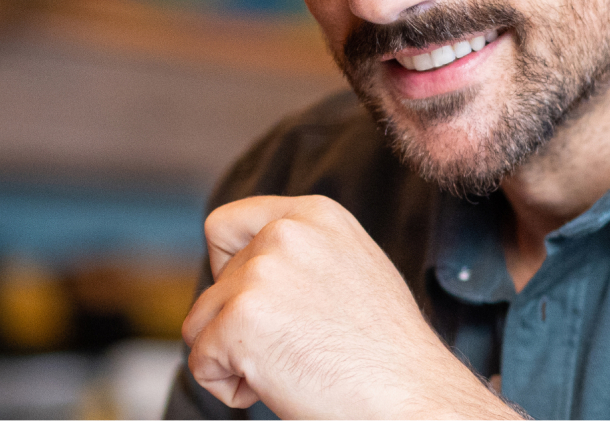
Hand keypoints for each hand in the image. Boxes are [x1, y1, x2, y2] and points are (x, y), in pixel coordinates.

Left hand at [181, 195, 517, 418]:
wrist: (409, 394)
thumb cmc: (387, 349)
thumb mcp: (351, 267)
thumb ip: (302, 254)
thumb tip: (254, 265)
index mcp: (315, 214)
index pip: (227, 222)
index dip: (228, 267)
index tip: (253, 299)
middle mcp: (286, 233)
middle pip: (215, 281)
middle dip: (239, 321)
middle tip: (294, 346)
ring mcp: (262, 274)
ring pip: (201, 321)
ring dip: (231, 353)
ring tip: (288, 364)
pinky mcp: (242, 319)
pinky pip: (200, 361)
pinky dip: (228, 385)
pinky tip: (278, 384)